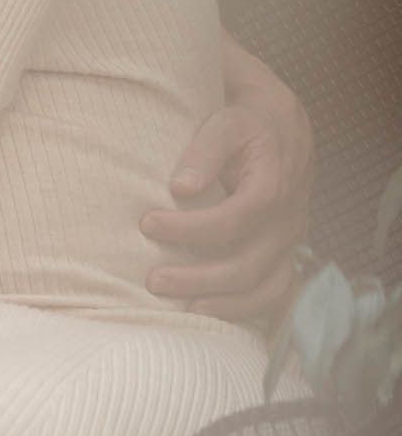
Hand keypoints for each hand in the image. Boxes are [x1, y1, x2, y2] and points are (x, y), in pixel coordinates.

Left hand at [142, 42, 312, 322]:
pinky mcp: (284, 255)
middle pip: (248, 264)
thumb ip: (204, 149)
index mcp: (273, 184)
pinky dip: (241, 311)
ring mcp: (288, 242)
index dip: (190, 229)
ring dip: (219, 302)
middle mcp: (287, 220)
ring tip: (176, 306)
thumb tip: (180, 188)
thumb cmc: (241, 122)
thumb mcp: (225, 121)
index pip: (235, 218)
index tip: (147, 223)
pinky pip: (272, 295)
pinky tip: (205, 313)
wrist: (280, 125)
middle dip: (198, 277)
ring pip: (264, 289)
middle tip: (151, 280)